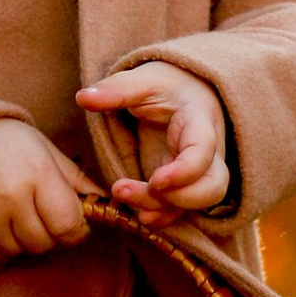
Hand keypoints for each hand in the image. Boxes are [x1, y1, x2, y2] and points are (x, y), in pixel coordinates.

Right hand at [0, 118, 90, 260]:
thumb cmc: (5, 141)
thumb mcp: (44, 149)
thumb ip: (75, 180)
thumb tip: (104, 204)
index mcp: (36, 173)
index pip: (69, 225)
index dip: (76, 229)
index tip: (73, 221)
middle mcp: (10, 198)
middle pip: (45, 242)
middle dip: (50, 233)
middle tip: (40, 212)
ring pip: (21, 252)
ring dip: (24, 239)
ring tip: (15, 212)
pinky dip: (2, 245)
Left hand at [75, 64, 230, 226]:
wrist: (184, 91)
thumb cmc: (165, 86)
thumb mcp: (142, 81)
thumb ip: (115, 90)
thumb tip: (83, 97)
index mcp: (199, 121)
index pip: (204, 151)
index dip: (185, 171)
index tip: (156, 180)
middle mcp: (208, 151)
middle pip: (212, 187)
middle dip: (177, 199)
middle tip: (127, 191)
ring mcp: (199, 171)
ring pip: (198, 203)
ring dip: (163, 210)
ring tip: (123, 198)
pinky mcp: (185, 184)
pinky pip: (182, 208)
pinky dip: (163, 216)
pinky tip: (137, 215)